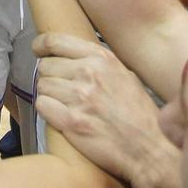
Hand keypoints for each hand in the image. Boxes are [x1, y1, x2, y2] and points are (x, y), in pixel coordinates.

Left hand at [33, 32, 163, 182]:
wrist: (149, 147)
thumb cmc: (140, 114)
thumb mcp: (126, 76)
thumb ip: (100, 65)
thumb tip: (77, 60)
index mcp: (102, 59)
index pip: (56, 41)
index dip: (42, 45)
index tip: (38, 50)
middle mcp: (88, 73)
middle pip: (46, 66)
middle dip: (50, 77)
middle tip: (60, 88)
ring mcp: (79, 97)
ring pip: (42, 86)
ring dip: (49, 95)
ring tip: (64, 105)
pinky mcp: (71, 121)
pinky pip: (42, 106)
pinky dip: (48, 111)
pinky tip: (61, 116)